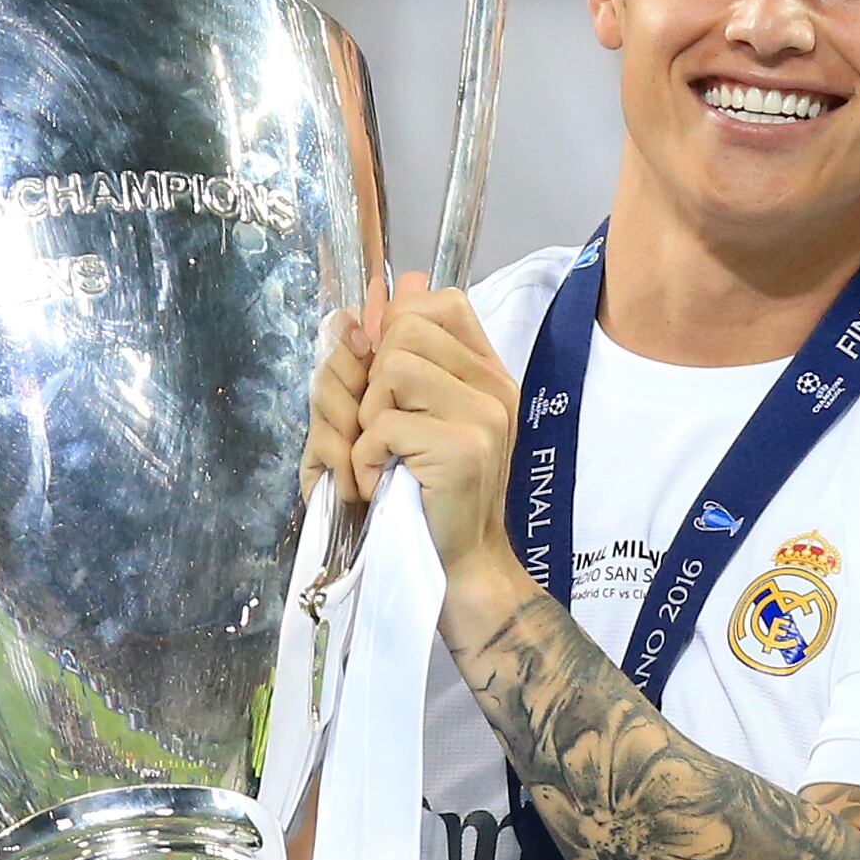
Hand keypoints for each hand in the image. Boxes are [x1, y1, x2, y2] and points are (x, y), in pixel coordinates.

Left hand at [317, 273, 521, 591]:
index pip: (443, 302)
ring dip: (368, 417)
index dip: (397, 322)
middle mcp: (494, 387)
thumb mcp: (413, 418)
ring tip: (383, 454)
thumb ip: (399, 360)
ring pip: (394, 369)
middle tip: (380, 426)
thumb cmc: (426, 494)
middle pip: (407, 329)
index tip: (378, 369)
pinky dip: (365, 457)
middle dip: (374, 375)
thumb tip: (375, 294)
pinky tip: (381, 482)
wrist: (459, 565)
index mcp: (487, 373)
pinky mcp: (464, 449)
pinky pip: (383, 424)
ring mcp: (485, 416)